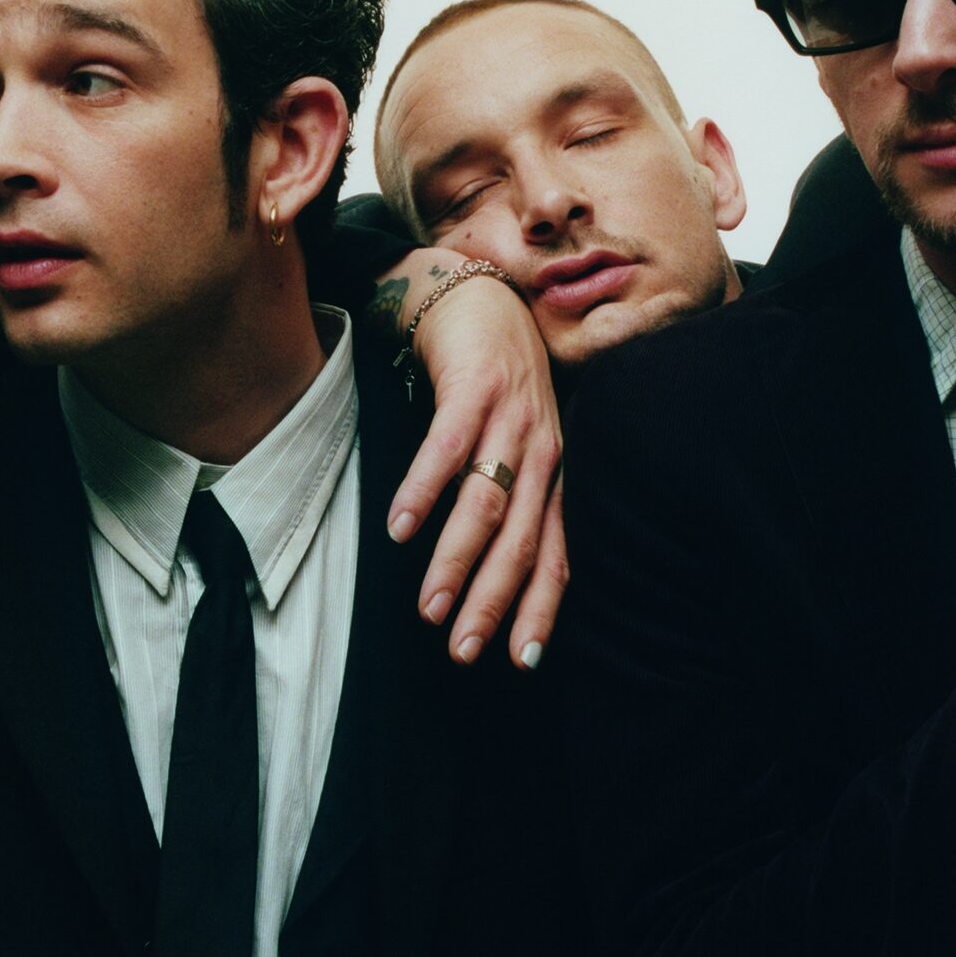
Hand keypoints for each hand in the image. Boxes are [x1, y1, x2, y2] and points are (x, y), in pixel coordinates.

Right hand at [381, 262, 564, 667]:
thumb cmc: (495, 381)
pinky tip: (399, 526)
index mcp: (553, 473)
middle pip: (522, 540)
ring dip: (455, 560)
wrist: (479, 294)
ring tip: (427, 607)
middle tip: (462, 652)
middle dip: (493, 601)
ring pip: (485, 503)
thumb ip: (511, 500)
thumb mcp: (518, 443)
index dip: (541, 608)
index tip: (521, 661)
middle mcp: (542, 450)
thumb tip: (488, 574)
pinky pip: (448, 447)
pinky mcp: (474, 386)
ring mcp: (511, 417)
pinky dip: (423, 489)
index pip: (556, 553)